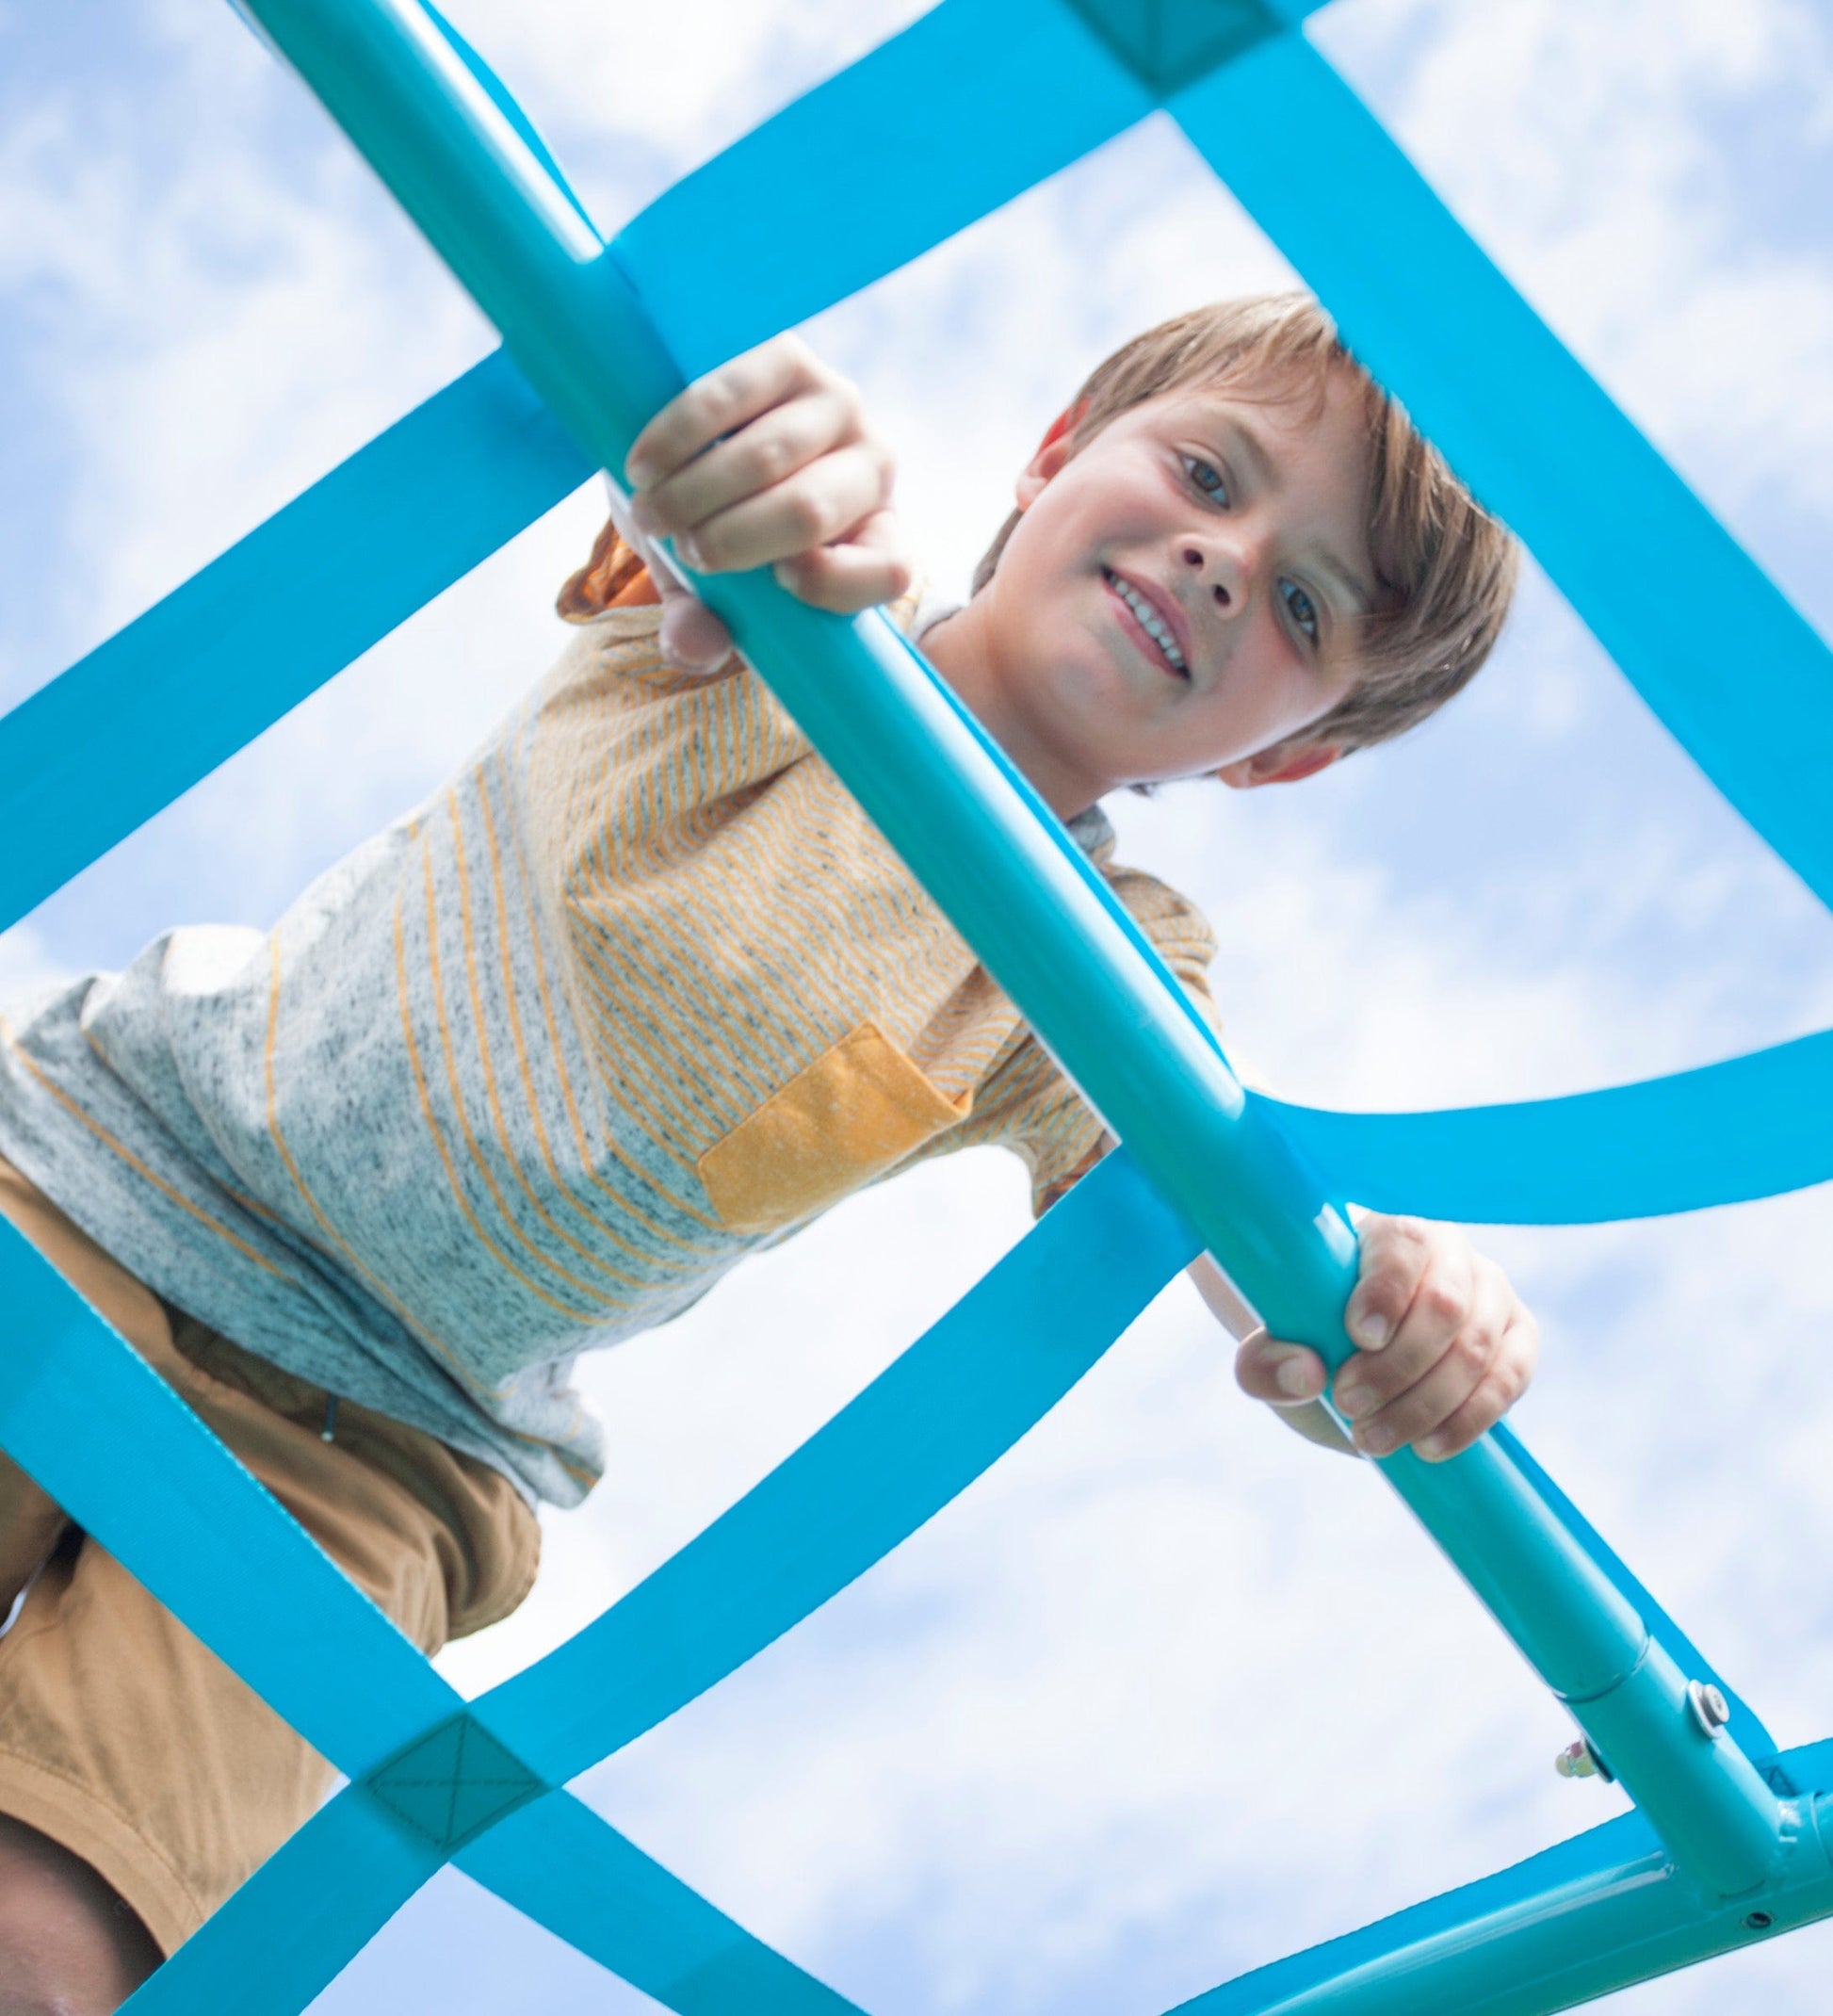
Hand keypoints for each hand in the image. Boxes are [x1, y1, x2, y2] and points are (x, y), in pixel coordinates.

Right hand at [620, 333, 911, 668]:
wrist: (689, 446)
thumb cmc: (714, 530)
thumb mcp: (709, 591)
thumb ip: (703, 630)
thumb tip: (694, 652)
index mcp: (876, 537)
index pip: (890, 570)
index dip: (832, 583)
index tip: (774, 584)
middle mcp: (873, 467)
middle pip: (807, 512)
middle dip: (728, 540)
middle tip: (678, 546)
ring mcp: (836, 405)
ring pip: (766, 458)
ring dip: (691, 493)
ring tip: (651, 512)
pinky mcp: (787, 356)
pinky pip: (731, 395)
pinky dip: (677, 438)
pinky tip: (644, 465)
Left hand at [1234, 1215, 1537, 1460]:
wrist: (1348, 1367)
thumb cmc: (1307, 1344)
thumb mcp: (1272, 1355)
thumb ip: (1265, 1363)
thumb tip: (1304, 1373)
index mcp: (1386, 1234)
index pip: (1402, 1243)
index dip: (1387, 1289)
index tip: (1357, 1336)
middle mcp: (1448, 1253)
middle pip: (1444, 1304)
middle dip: (1398, 1366)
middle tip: (1348, 1404)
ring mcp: (1489, 1294)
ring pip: (1476, 1346)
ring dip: (1425, 1402)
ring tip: (1372, 1438)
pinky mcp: (1516, 1339)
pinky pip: (1511, 1375)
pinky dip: (1471, 1417)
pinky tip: (1428, 1447)